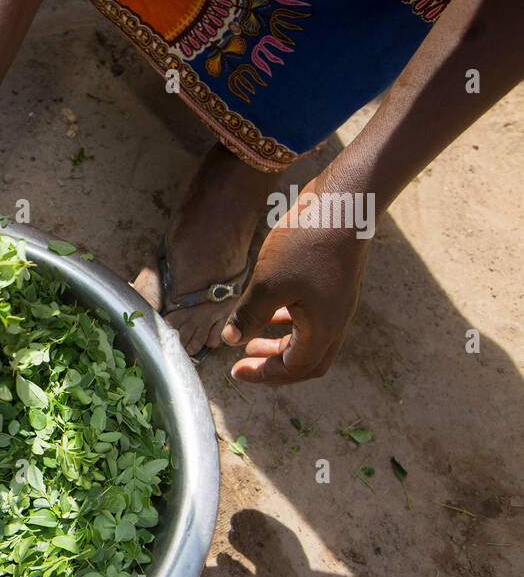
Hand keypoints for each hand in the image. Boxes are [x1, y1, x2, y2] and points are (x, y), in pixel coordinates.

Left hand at [221, 174, 371, 383]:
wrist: (345, 202)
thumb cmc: (307, 242)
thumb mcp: (268, 283)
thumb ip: (249, 315)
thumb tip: (230, 340)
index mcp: (324, 329)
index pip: (294, 369)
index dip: (264, 374)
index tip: (235, 372)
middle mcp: (337, 321)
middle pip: (307, 361)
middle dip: (274, 365)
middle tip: (245, 362)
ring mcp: (339, 303)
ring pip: (311, 339)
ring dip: (282, 344)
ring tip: (252, 339)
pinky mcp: (336, 285)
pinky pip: (314, 318)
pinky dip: (291, 323)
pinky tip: (273, 312)